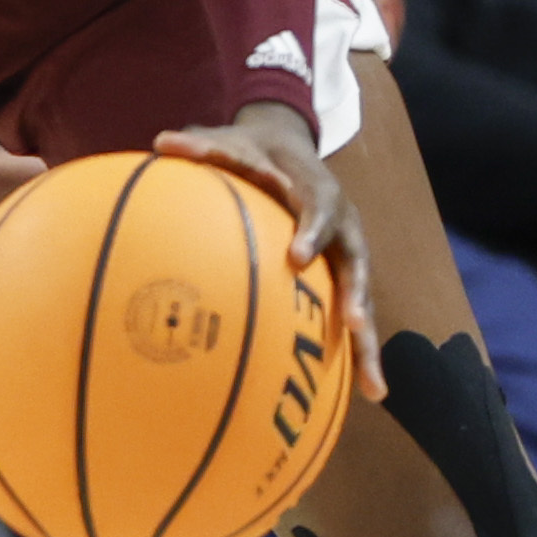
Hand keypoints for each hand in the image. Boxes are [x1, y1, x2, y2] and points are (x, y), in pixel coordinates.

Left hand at [158, 103, 383, 399]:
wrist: (289, 151)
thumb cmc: (254, 152)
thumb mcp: (230, 141)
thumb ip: (202, 146)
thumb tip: (161, 142)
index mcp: (320, 194)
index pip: (320, 210)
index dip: (312, 233)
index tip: (298, 258)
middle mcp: (342, 228)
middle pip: (357, 266)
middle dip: (358, 299)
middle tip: (355, 328)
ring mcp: (346, 257)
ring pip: (362, 302)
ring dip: (367, 344)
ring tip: (374, 389)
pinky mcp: (341, 279)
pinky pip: (349, 317)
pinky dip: (355, 353)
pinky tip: (363, 394)